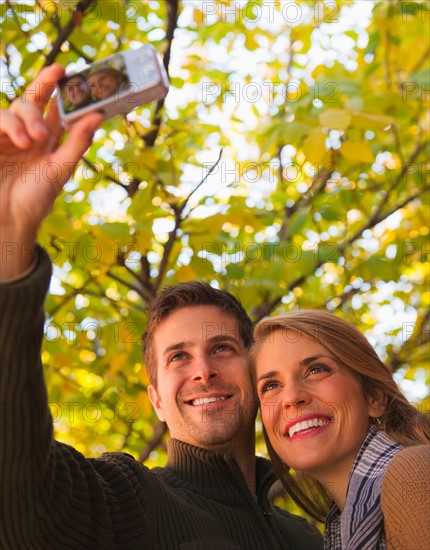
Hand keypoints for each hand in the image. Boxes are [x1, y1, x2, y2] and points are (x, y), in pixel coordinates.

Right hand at [0, 64, 103, 279]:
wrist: (9, 219)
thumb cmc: (37, 199)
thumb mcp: (60, 169)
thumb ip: (77, 142)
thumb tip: (98, 116)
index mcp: (50, 140)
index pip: (55, 107)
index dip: (58, 87)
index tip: (66, 69)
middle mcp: (29, 134)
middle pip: (34, 100)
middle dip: (43, 94)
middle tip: (53, 93)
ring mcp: (9, 136)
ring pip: (16, 108)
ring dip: (27, 119)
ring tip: (32, 140)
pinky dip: (9, 124)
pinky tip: (19, 140)